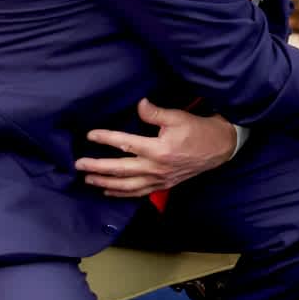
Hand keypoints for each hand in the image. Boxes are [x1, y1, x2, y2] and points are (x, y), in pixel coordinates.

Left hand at [74, 98, 237, 196]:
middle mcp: (156, 167)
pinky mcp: (164, 184)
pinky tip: (109, 192)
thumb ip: (156, 113)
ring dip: (105, 183)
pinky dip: (122, 193)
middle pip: (120, 169)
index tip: (90, 135)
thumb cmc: (199, 130)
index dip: (106, 138)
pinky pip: (138, 193)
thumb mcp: (179, 117)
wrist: (219, 147)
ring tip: (88, 179)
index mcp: (158, 149)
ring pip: (126, 185)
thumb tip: (139, 105)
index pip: (125, 143)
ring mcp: (159, 179)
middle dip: (97, 167)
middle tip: (78, 164)